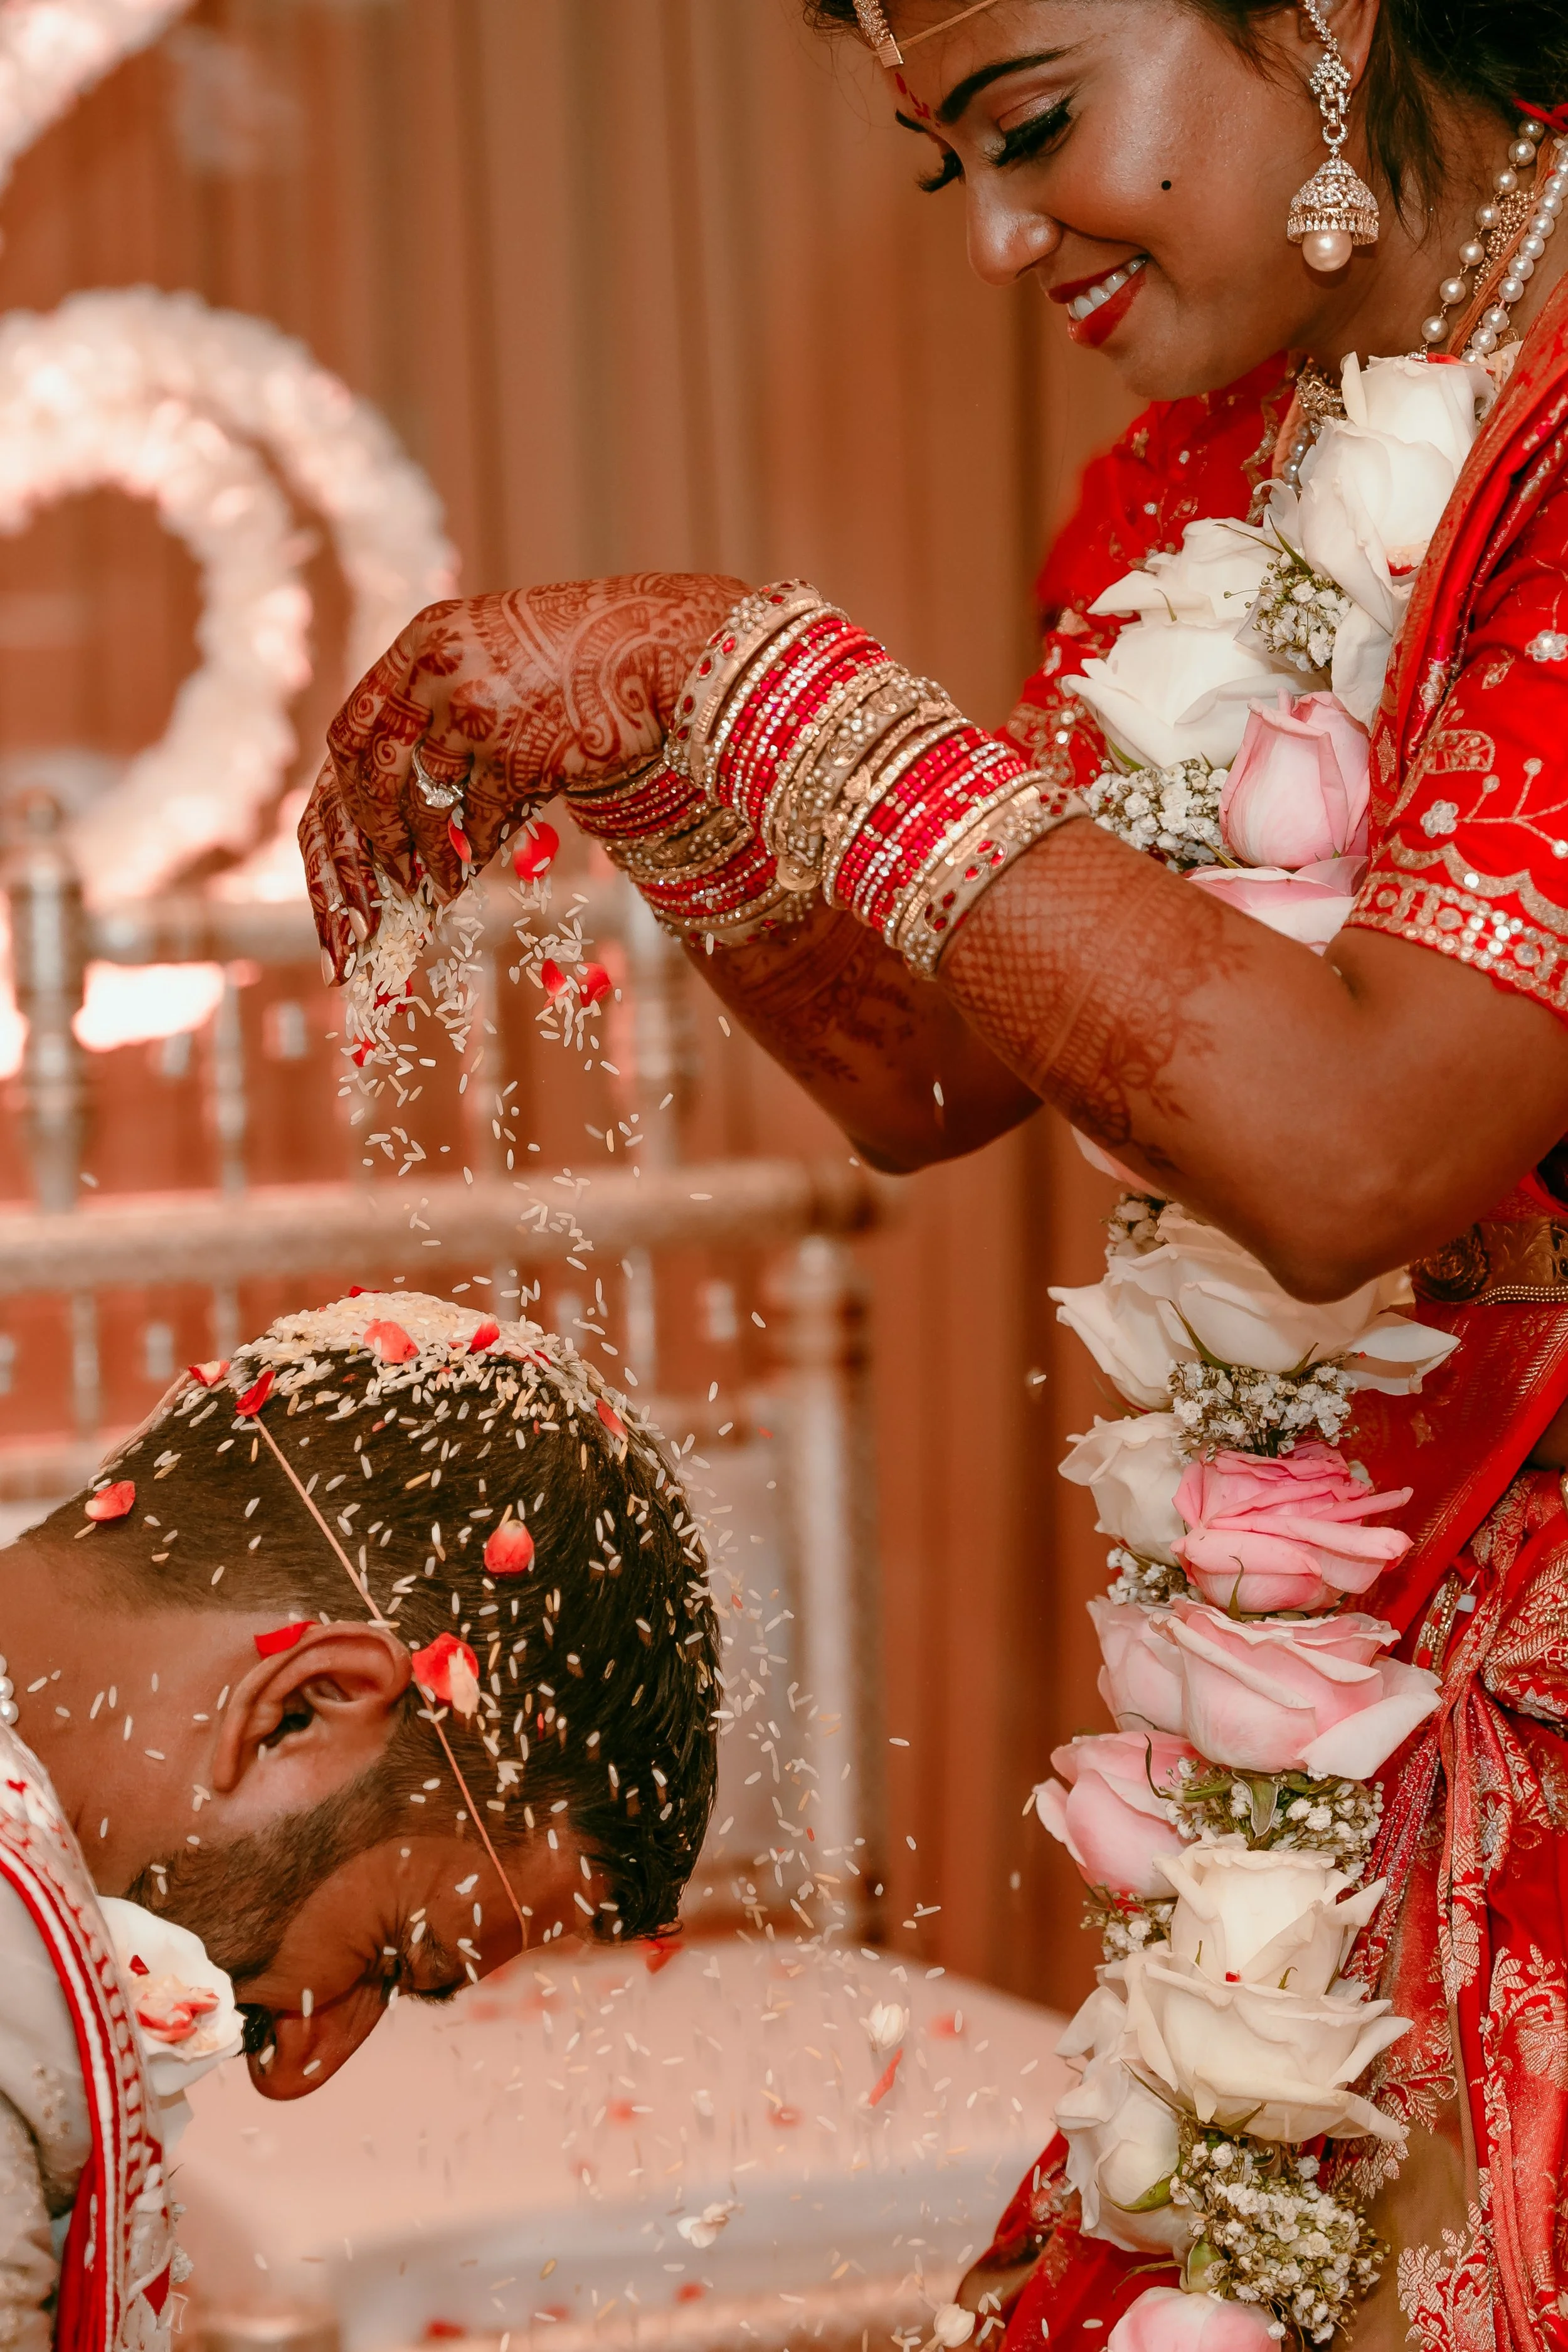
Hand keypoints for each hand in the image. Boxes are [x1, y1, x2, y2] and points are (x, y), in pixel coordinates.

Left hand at [301, 573, 744, 976]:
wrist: (658, 646)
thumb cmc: (581, 649)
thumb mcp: (492, 644)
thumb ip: (442, 688)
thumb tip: (403, 770)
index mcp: (424, 642)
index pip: (353, 728)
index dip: (342, 789)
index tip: (345, 830)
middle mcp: (439, 675)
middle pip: (371, 774)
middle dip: (369, 837)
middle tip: (378, 876)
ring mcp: (479, 716)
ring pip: (423, 806)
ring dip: (420, 857)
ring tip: (426, 885)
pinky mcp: (522, 757)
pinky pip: (477, 824)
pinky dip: (467, 857)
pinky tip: (463, 876)